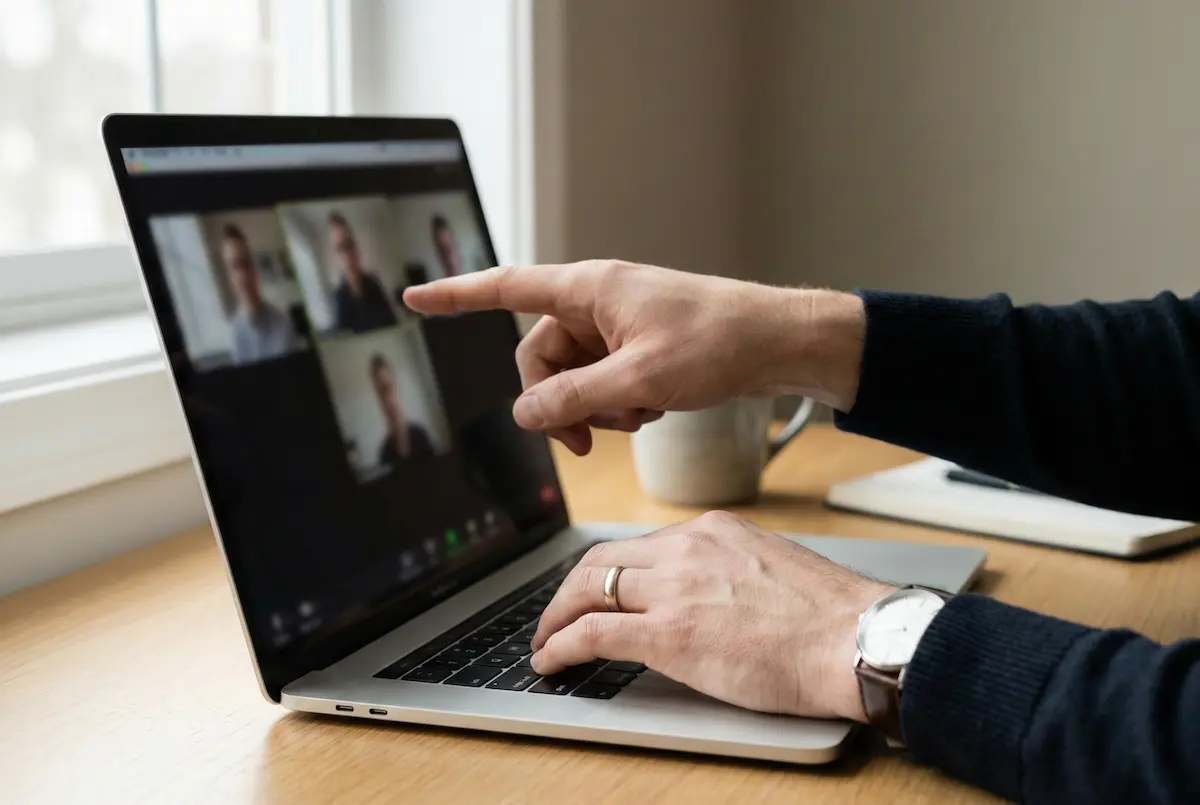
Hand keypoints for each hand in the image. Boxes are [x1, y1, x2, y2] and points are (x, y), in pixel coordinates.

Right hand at [403, 261, 864, 454]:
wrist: (779, 344)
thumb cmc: (719, 343)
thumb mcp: (639, 380)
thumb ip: (574, 399)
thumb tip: (524, 415)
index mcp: (589, 289)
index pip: (506, 287)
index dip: (456, 296)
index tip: (413, 297)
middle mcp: (597, 302)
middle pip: (540, 357)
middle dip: (556, 402)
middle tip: (587, 441)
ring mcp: (617, 326)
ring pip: (573, 377)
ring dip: (595, 409)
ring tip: (640, 417)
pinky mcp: (637, 347)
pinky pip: (602, 381)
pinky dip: (619, 405)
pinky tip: (654, 411)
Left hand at [528, 511, 894, 721]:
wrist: (855, 639)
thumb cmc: (830, 618)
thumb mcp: (770, 568)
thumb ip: (728, 571)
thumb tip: (705, 596)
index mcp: (713, 531)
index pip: (638, 545)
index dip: (605, 572)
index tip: (595, 592)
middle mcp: (686, 548)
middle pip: (600, 560)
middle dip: (568, 590)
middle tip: (556, 616)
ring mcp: (674, 588)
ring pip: (586, 590)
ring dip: (555, 618)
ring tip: (545, 642)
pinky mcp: (667, 633)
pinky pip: (592, 633)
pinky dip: (561, 646)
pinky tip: (552, 661)